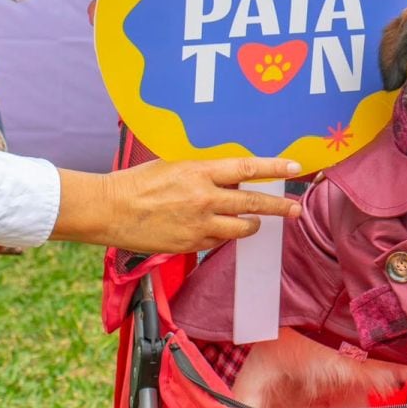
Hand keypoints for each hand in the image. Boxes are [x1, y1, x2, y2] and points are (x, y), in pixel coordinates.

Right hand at [51, 157, 302, 253]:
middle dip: (279, 206)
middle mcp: (205, 198)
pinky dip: (222, 235)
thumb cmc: (139, 182)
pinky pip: (218, 241)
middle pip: (253, 203)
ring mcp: (199, 224)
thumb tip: (230, 172)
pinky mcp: (191, 244)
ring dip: (252, 225)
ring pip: (241, 228)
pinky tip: (216, 230)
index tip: (295, 167)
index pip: (247, 168)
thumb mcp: (174, 163)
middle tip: (296, 209)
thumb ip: (204, 169)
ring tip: (255, 223)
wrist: (110, 210)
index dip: (274, 167)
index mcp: (200, 171)